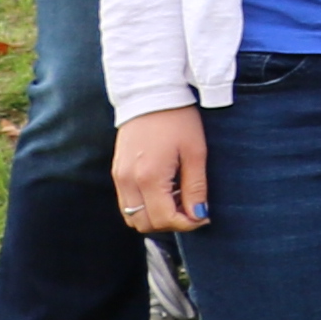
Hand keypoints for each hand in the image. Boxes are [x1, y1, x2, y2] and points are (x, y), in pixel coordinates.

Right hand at [111, 104, 205, 232]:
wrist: (151, 95)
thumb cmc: (178, 120)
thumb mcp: (196, 152)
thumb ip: (196, 188)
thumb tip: (199, 216)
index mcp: (149, 176)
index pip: (164, 218)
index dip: (187, 224)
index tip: (203, 217)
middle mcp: (128, 181)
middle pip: (145, 224)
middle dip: (171, 224)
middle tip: (192, 210)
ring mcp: (119, 178)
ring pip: (133, 217)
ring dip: (157, 217)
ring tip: (179, 199)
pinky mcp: (117, 173)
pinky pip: (127, 204)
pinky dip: (146, 207)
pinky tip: (165, 191)